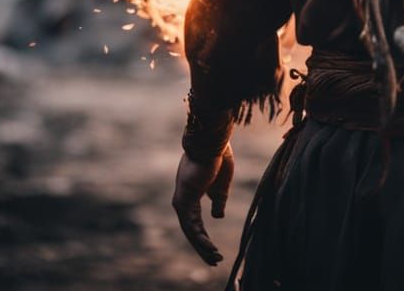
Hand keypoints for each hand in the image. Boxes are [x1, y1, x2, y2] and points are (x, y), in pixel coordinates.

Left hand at [172, 143, 234, 265]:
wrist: (212, 143)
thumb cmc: (218, 159)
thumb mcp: (221, 187)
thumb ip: (218, 202)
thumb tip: (217, 217)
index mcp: (191, 196)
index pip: (195, 223)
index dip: (205, 238)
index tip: (215, 251)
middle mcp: (183, 201)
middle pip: (191, 230)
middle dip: (203, 246)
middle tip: (215, 261)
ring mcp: (181, 201)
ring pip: (190, 231)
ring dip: (202, 246)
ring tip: (214, 258)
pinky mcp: (184, 200)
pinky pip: (190, 225)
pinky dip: (199, 238)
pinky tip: (208, 247)